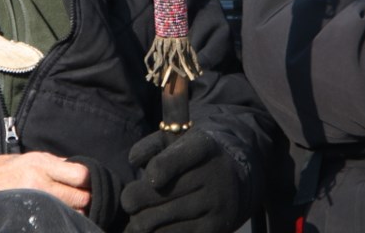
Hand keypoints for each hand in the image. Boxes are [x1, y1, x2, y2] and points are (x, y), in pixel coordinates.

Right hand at [0, 152, 90, 214]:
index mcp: (41, 164)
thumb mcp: (31, 158)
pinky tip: (57, 217)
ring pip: (71, 214)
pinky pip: (54, 222)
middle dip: (84, 199)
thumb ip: (56, 164)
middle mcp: (39, 183)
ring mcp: (33, 202)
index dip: (87, 181)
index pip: (81, 175)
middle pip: (80, 198)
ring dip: (74, 213)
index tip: (85, 183)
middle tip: (80, 199)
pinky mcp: (27, 217)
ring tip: (67, 209)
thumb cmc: (4, 169)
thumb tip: (80, 172)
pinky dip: (60, 221)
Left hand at [122, 130, 248, 232]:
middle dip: (133, 200)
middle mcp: (214, 176)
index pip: (170, 161)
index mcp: (204, 147)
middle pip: (157, 195)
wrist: (235, 180)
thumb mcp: (178, 141)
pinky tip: (154, 227)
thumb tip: (134, 160)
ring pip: (158, 223)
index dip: (153, 171)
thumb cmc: (194, 160)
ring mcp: (216, 206)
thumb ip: (151, 146)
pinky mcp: (213, 230)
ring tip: (139, 216)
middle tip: (129, 201)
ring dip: (140, 222)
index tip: (149, 178)